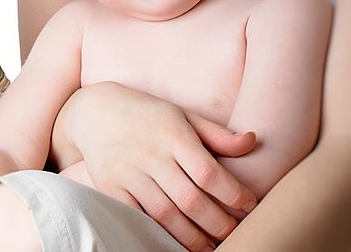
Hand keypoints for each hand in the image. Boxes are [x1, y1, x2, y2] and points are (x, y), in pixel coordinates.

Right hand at [54, 82, 257, 251]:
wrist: (97, 112)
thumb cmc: (149, 114)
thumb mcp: (183, 115)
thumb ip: (217, 133)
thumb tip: (253, 141)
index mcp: (173, 134)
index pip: (208, 172)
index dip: (233, 193)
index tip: (249, 203)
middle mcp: (151, 155)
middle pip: (191, 200)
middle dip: (218, 223)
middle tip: (235, 232)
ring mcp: (129, 174)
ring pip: (166, 216)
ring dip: (193, 237)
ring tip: (212, 247)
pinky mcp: (111, 189)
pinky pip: (137, 220)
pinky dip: (158, 235)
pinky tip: (176, 244)